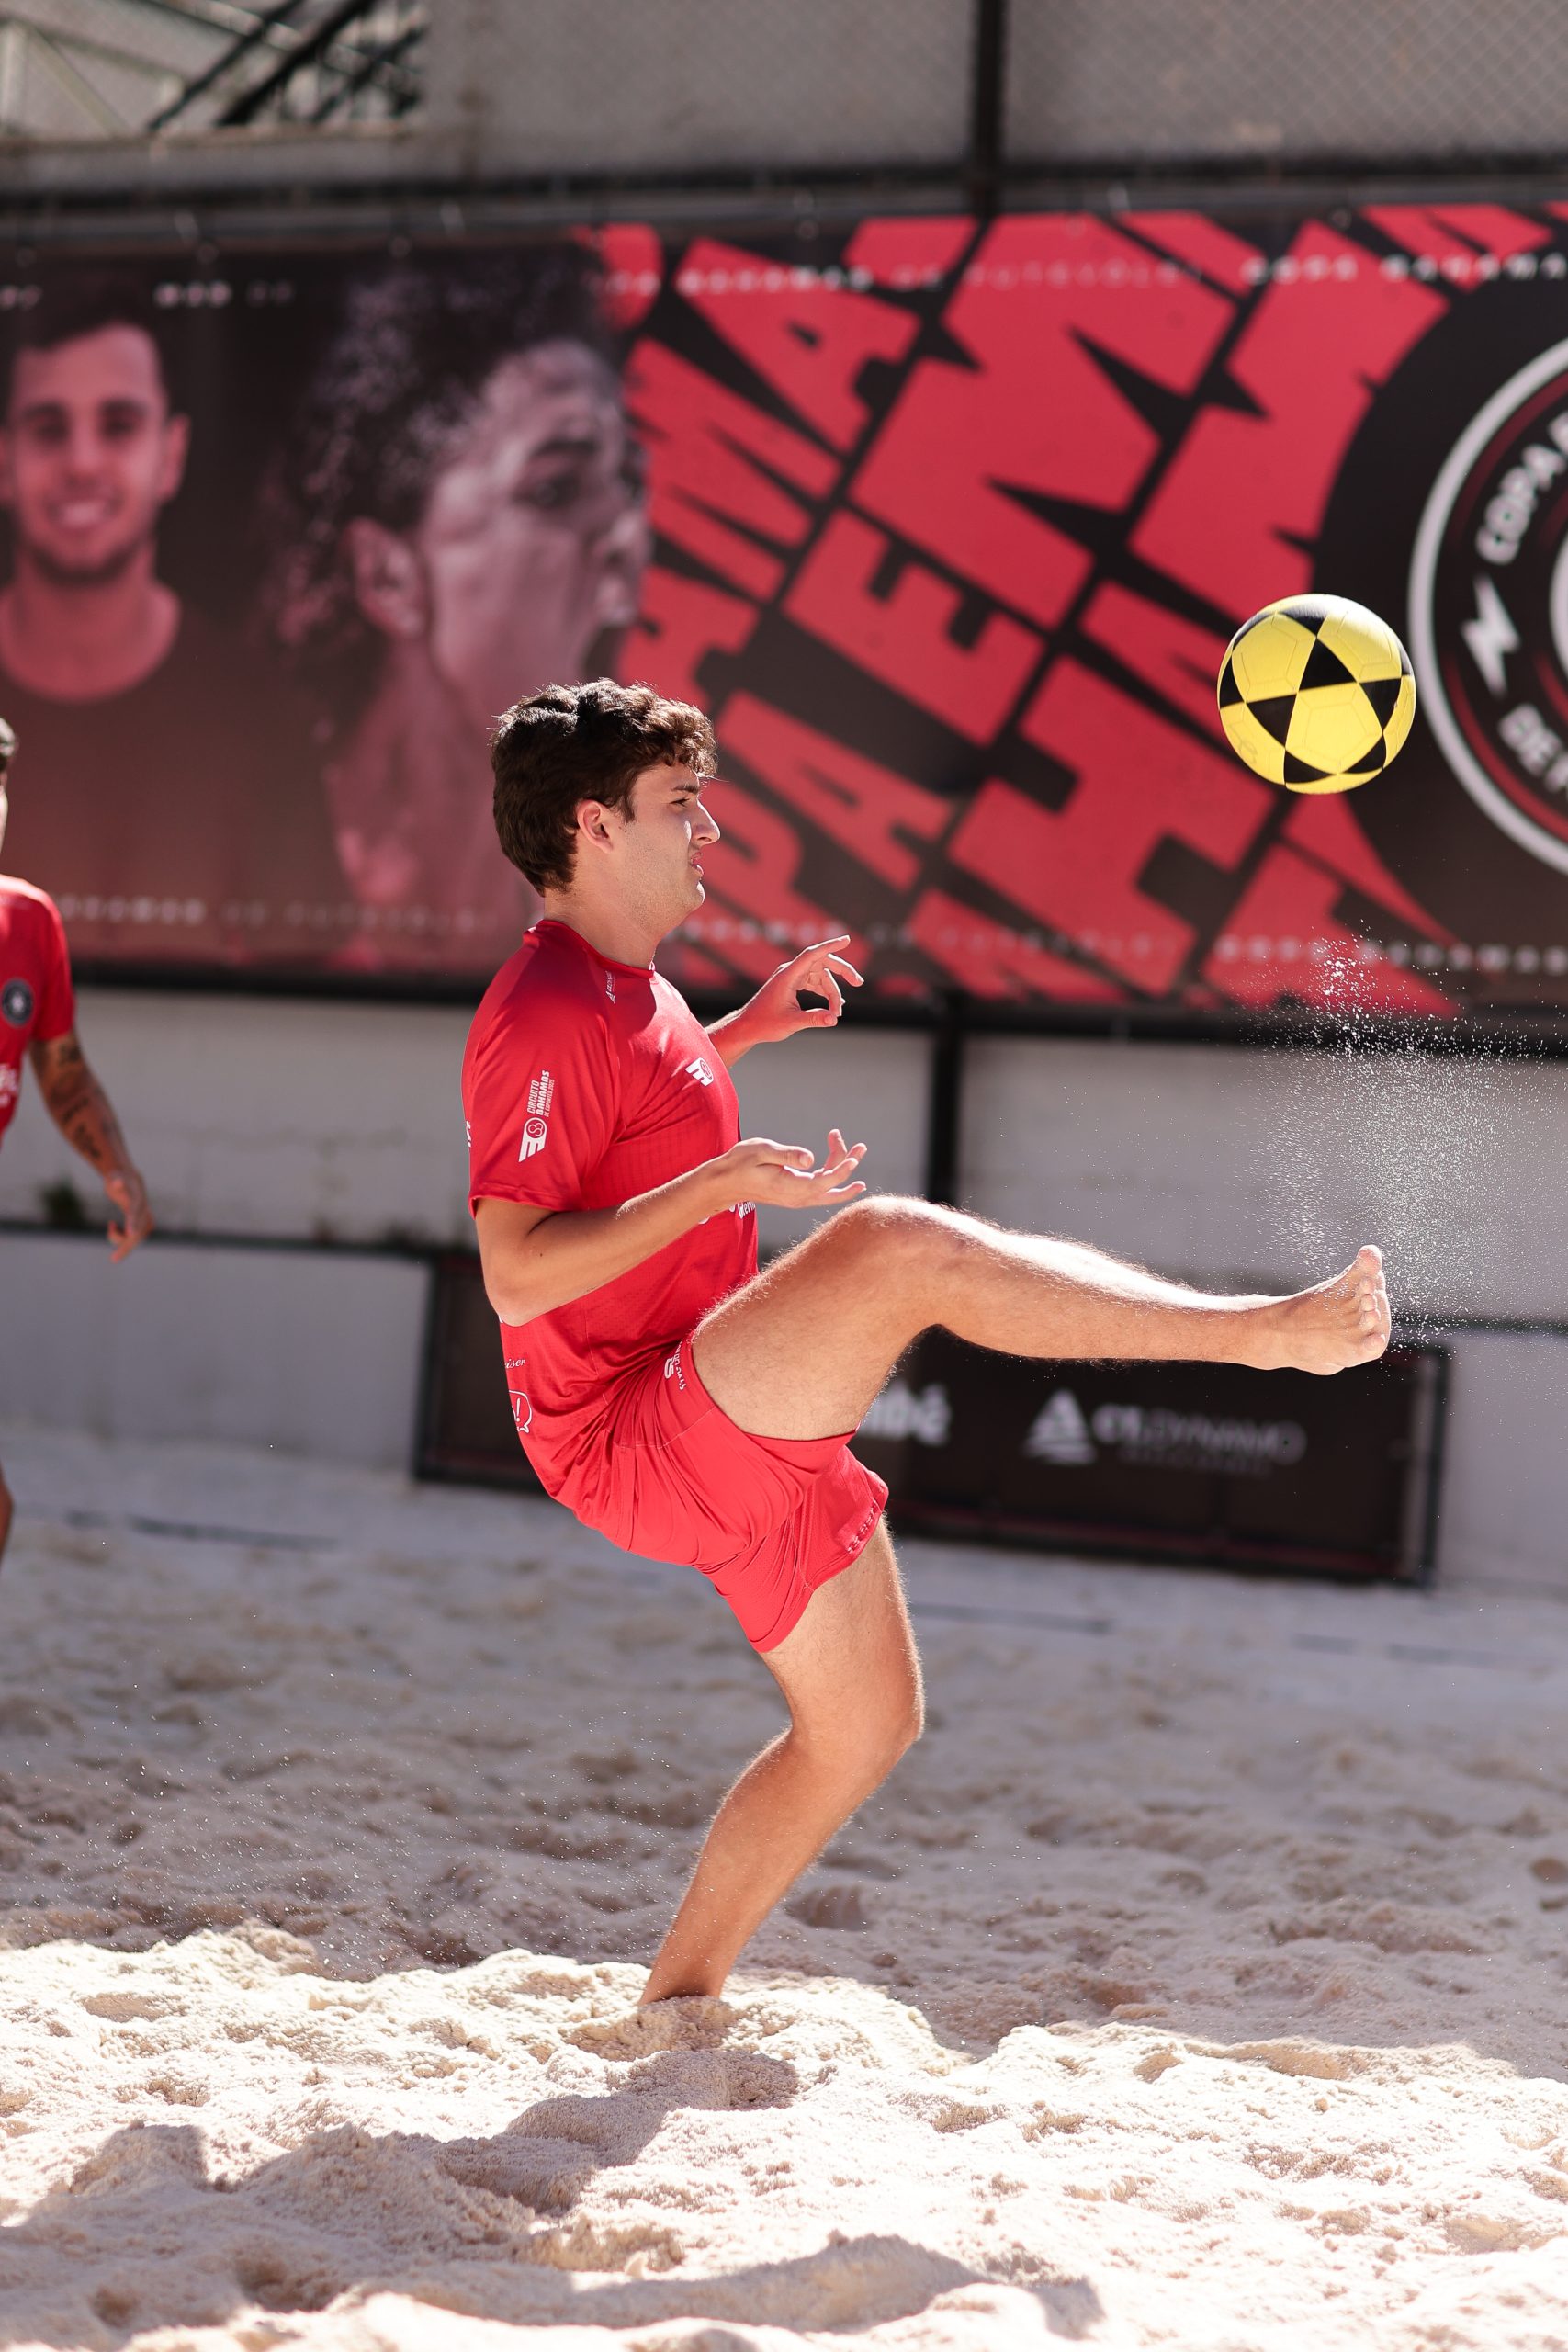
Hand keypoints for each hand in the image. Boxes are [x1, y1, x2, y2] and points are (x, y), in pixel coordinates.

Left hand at [104, 1166, 152, 1262]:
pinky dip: (120, 1237)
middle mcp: (145, 1212)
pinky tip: (113, 1226)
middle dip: (126, 1245)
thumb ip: (116, 1181)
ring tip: (111, 1225)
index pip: (135, 1212)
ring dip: (119, 1238)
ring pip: (134, 1238)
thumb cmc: (119, 1179)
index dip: (133, 1222)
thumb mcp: (114, 1178)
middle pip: (137, 1232)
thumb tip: (116, 1183)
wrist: (130, 1181)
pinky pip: (131, 1238)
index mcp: (138, 1199)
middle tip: (113, 1259)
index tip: (130, 1234)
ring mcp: (145, 1220)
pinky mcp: (142, 1226)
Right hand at [711, 1128, 867, 1211]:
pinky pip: (820, 1187)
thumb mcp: (761, 1151)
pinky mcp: (795, 1195)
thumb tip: (810, 1159)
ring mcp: (797, 1198)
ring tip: (852, 1147)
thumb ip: (787, 1154)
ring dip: (841, 1168)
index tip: (854, 1156)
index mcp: (791, 1187)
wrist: (725, 1183)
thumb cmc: (740, 1163)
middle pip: (833, 1188)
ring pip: (828, 1188)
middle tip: (862, 1147)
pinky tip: (836, 1158)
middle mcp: (797, 1198)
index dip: (842, 1170)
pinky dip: (831, 1172)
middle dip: (849, 1168)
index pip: (825, 1182)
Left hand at [737, 937, 863, 1047]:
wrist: (748, 1027)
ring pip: (820, 975)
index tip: (847, 939)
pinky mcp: (792, 984)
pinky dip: (824, 992)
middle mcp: (790, 972)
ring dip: (832, 991)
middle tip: (859, 982)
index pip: (812, 955)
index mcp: (788, 975)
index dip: (830, 946)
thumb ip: (814, 1019)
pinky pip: (814, 982)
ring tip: (838, 1012)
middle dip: (842, 972)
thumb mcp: (791, 1023)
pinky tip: (833, 1006)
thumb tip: (834, 1020)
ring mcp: (791, 977)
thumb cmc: (765, 1024)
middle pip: (822, 963)